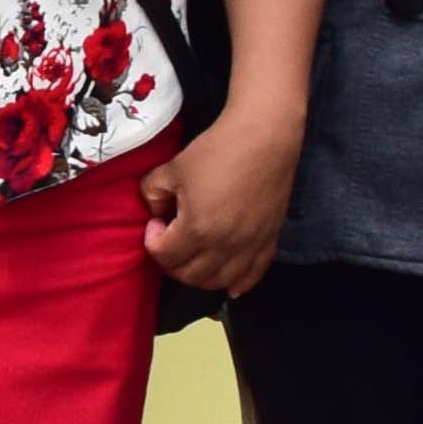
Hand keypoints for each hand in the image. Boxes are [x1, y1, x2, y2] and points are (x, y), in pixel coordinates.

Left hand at [143, 102, 301, 300]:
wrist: (264, 139)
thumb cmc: (215, 151)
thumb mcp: (170, 169)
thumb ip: (152, 194)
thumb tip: (156, 213)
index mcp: (198, 229)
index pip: (165, 256)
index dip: (152, 241)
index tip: (157, 221)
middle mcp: (226, 245)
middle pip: (190, 276)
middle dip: (172, 262)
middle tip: (170, 239)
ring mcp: (251, 246)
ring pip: (220, 282)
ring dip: (200, 275)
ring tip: (193, 254)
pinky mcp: (270, 241)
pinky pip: (253, 276)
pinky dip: (238, 284)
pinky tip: (228, 285)